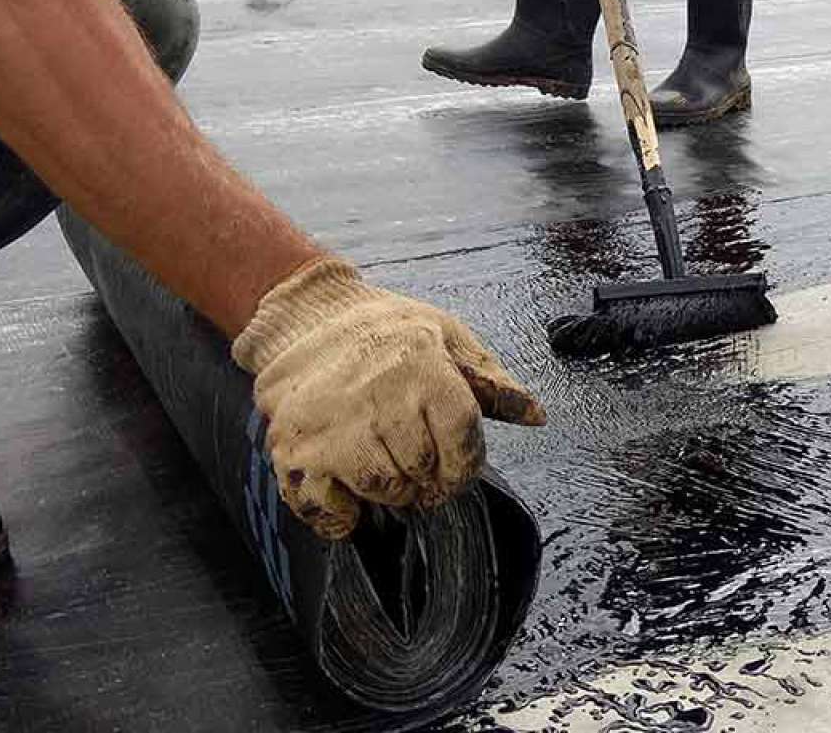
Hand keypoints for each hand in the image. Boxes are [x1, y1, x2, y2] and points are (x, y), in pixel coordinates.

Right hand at [231, 258, 546, 538]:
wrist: (306, 315)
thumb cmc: (386, 330)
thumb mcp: (447, 338)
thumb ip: (492, 382)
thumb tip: (536, 415)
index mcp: (423, 370)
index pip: (462, 444)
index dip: (465, 465)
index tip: (456, 468)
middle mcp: (378, 398)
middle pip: (423, 471)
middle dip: (427, 476)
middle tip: (415, 460)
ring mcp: (332, 426)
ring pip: (382, 490)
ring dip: (388, 489)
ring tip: (382, 461)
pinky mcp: (294, 449)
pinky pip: (327, 509)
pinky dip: (341, 515)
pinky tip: (346, 491)